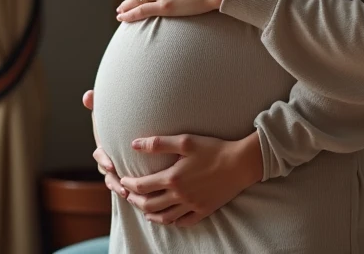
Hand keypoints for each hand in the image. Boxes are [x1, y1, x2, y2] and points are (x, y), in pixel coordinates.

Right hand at [83, 90, 126, 199]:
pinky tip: (137, 195)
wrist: (135, 130)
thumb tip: (88, 95)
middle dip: (112, 180)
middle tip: (122, 185)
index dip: (104, 160)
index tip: (111, 165)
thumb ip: (98, 104)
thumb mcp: (109, 112)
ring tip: (127, 193)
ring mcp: (118, 170)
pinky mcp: (129, 176)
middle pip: (107, 173)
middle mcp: (109, 161)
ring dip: (119, 188)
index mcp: (105, 147)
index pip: (100, 156)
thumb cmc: (119, 120)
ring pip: (115, 183)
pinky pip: (126, 187)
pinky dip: (129, 191)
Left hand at [120, 132, 262, 226]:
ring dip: (150, 214)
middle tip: (128, 196)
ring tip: (144, 209)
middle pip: (149, 204)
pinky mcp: (204, 210)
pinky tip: (168, 218)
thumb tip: (133, 144)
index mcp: (173, 178)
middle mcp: (180, 195)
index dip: (129, 184)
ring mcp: (192, 205)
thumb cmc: (213, 149)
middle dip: (135, 201)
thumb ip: (157, 144)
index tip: (123, 180)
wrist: (240, 163)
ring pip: (165, 217)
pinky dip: (173, 222)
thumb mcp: (184, 141)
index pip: (142, 186)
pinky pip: (184, 222)